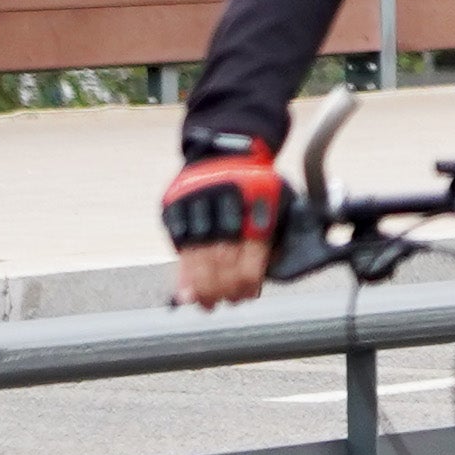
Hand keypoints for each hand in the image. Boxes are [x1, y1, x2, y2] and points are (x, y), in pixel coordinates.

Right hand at [160, 144, 283, 308]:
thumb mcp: (280, 201)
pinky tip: (186, 290)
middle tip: (225, 302)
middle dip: (223, 285)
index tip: (247, 294)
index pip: (250, 248)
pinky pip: (177, 243)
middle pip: (221, 253)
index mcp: (256, 201)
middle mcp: (223, 201)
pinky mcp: (174, 205)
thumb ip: (276, 235)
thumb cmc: (258, 186)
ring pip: (196, 251)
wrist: (225, 151)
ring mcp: (195, 202)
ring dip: (200, 284)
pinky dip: (182, 270)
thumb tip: (265, 276)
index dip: (247, 276)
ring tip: (206, 303)